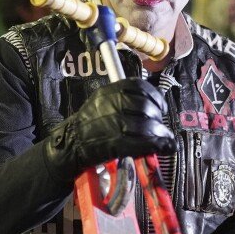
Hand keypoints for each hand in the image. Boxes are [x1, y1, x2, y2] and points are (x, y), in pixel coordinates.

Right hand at [43, 78, 175, 178]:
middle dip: (158, 118)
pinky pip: (142, 142)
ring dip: (160, 134)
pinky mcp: (114, 143)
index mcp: (107, 92)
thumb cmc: (88, 127)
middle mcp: (109, 104)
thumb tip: (152, 108)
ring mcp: (111, 124)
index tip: (160, 107)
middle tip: (161, 128)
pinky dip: (157, 145)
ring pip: (145, 124)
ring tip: (165, 140)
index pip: (138, 86)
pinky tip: (163, 147)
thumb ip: (124, 101)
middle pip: (144, 106)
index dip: (155, 96)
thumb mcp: (102, 104)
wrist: (69, 146)